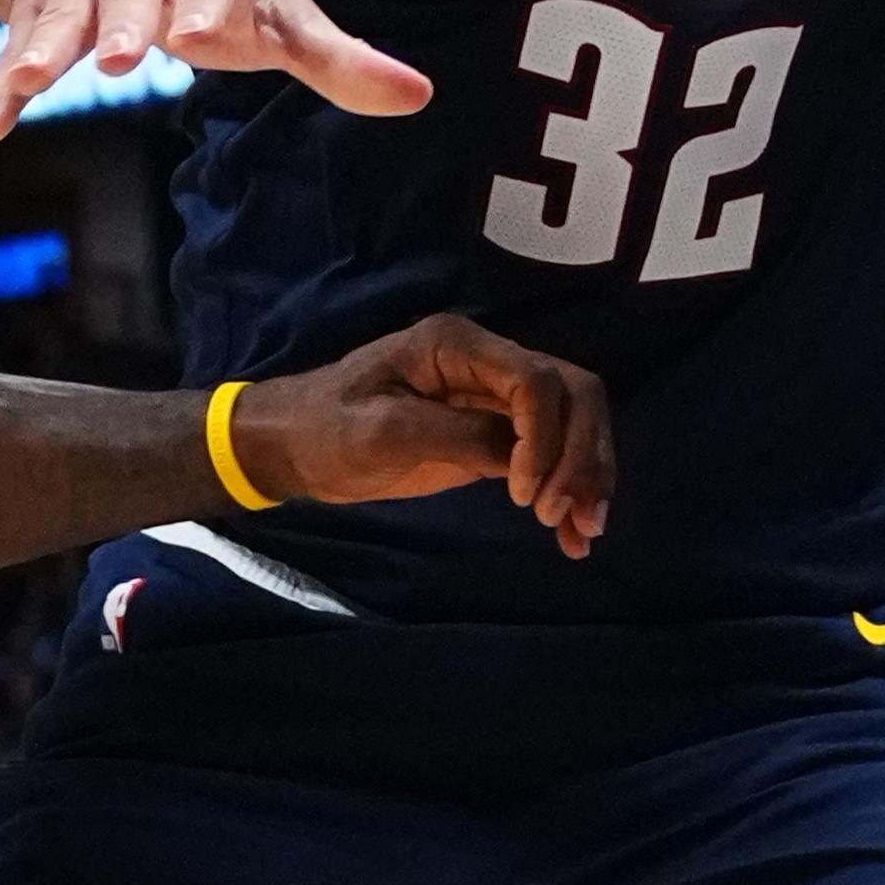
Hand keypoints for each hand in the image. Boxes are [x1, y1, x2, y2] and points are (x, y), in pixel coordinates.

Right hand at [0, 0, 425, 144]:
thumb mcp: (270, 3)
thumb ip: (333, 56)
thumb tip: (416, 96)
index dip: (210, 1)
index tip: (206, 32)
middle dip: (123, 21)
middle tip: (118, 57)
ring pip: (59, 14)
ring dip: (43, 48)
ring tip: (26, 82)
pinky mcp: (32, 6)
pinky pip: (12, 48)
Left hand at [235, 315, 614, 552]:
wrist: (296, 445)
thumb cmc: (327, 429)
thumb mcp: (383, 432)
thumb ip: (456, 437)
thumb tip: (520, 459)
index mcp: (458, 346)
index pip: (535, 380)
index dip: (545, 437)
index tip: (525, 496)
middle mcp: (487, 364)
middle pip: (572, 394)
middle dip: (581, 454)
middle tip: (567, 515)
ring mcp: (494, 399)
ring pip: (572, 424)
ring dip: (588, 475)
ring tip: (583, 532)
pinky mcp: (492, 436)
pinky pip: (549, 457)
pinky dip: (568, 492)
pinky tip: (571, 538)